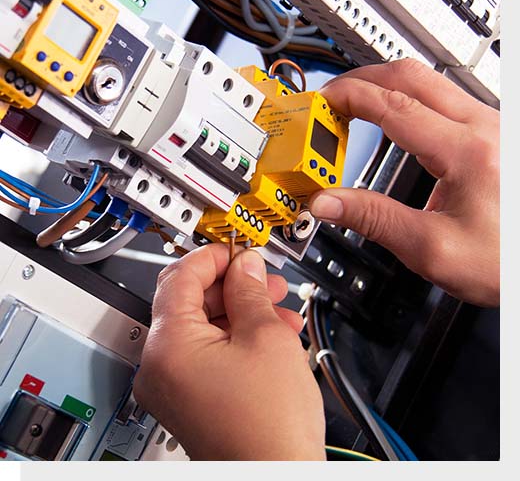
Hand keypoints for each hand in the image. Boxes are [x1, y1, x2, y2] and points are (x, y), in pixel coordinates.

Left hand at [133, 244, 325, 459]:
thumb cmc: (270, 426)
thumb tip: (245, 265)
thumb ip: (250, 290)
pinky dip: (236, 338)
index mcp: (169, 346)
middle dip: (233, 285)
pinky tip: (271, 335)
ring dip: (241, 312)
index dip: (214, 256)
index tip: (238, 250)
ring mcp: (172, 386)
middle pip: (191, 301)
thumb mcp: (266, 337)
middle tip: (264, 279)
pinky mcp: (190, 399)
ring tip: (277, 308)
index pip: (181, 276)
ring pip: (204, 328)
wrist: (278, 479)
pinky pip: (208, 353)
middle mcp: (160, 367)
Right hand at [310, 59, 498, 306]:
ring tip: (354, 108)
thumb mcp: (431, 249)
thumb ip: (373, 219)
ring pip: (428, 83)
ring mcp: (491, 127)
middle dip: (363, 80)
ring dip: (384, 88)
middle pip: (411, 76)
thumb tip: (328, 202)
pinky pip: (442, 100)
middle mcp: (485, 128)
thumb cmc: (504, 261)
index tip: (322, 101)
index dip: (350, 98)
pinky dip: (405, 100)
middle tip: (332, 98)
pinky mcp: (490, 135)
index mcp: (468, 153)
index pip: (394, 106)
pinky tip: (390, 119)